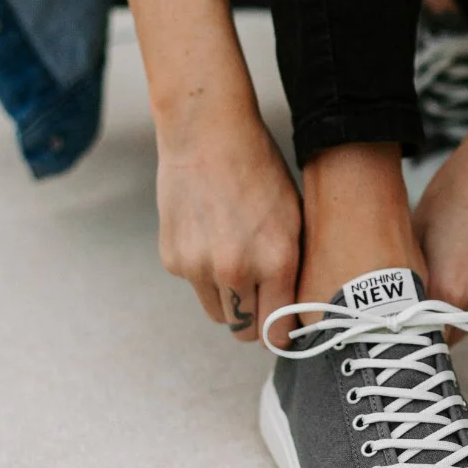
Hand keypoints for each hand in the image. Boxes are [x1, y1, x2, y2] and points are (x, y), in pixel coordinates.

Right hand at [156, 109, 300, 347]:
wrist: (208, 134)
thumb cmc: (260, 170)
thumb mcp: (294, 218)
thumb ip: (292, 266)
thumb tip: (293, 307)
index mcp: (277, 261)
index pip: (277, 333)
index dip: (280, 331)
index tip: (281, 325)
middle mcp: (237, 271)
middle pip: (245, 331)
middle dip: (254, 319)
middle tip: (259, 295)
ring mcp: (199, 267)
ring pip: (217, 313)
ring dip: (228, 299)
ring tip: (234, 259)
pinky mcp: (173, 259)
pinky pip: (194, 284)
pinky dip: (202, 272)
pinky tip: (210, 236)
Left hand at [412, 121, 467, 329]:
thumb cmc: (458, 192)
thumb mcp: (415, 234)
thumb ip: (408, 277)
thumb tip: (395, 301)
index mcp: (448, 288)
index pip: (419, 334)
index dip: (406, 328)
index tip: (397, 322)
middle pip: (444, 337)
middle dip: (429, 324)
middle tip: (416, 304)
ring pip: (466, 327)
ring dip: (452, 315)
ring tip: (445, 282)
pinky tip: (467, 273)